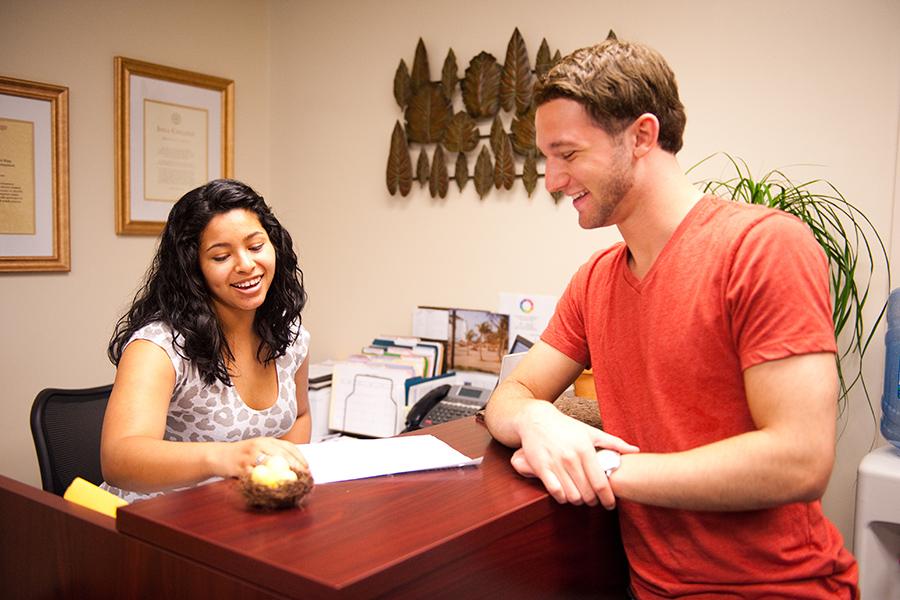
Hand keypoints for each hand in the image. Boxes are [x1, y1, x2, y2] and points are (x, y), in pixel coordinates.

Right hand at [213, 437, 308, 477]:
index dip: (299, 457)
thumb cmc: (241, 456)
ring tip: (290, 484)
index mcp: (266, 440)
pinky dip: (265, 483)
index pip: (288, 446)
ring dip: (282, 476)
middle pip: (282, 455)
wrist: (218, 456)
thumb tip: (294, 466)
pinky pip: (256, 476)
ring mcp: (250, 455)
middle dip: (295, 466)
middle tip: (303, 477)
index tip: (307, 467)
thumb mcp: (258, 450)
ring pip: (270, 465)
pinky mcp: (241, 467)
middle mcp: (259, 445)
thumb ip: (273, 455)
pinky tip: (271, 488)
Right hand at [512, 401, 637, 508]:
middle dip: (593, 501)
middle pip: (587, 493)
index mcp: (585, 450)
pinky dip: (562, 498)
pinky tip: (565, 494)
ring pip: (572, 495)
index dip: (608, 498)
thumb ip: (614, 443)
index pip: (601, 483)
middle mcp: (571, 458)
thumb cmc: (566, 427)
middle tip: (595, 501)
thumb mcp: (590, 432)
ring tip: (581, 498)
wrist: (536, 419)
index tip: (611, 505)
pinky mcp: (540, 468)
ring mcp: (555, 463)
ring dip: (578, 501)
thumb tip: (635, 450)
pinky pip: (555, 492)